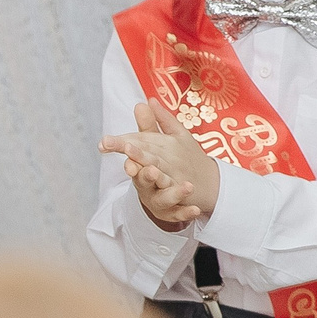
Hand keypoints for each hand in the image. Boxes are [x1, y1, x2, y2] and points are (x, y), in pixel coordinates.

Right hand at [101, 101, 217, 229]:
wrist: (175, 194)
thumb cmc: (159, 165)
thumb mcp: (155, 145)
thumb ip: (149, 127)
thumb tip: (142, 103)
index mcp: (140, 167)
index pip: (132, 158)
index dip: (124, 151)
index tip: (121, 147)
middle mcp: (147, 185)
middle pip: (144, 180)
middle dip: (146, 175)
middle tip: (152, 170)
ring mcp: (159, 200)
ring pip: (163, 199)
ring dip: (173, 193)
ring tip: (186, 187)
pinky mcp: (172, 213)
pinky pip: (179, 214)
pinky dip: (186, 212)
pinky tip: (195, 210)